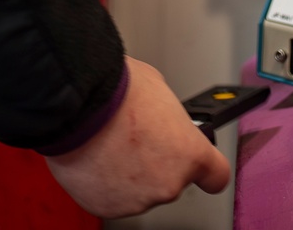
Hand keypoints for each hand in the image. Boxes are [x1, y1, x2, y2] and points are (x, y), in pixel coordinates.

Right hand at [45, 56, 229, 217]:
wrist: (76, 103)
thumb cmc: (116, 89)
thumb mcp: (157, 86)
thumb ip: (168, 114)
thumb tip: (161, 118)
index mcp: (189, 153)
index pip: (215, 175)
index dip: (206, 167)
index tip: (199, 163)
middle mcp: (168, 183)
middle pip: (170, 178)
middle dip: (155, 161)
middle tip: (134, 135)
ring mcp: (137, 200)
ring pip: (139, 189)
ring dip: (129, 171)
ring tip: (109, 141)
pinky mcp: (106, 207)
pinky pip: (111, 195)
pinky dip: (104, 180)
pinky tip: (95, 154)